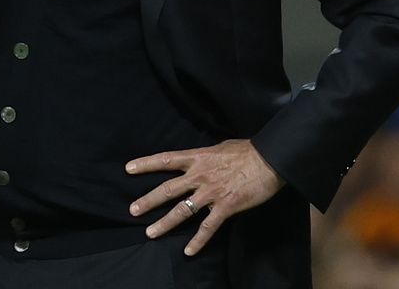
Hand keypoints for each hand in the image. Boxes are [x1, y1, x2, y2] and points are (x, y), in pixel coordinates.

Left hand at [126, 138, 284, 255]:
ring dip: (165, 223)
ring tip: (150, 232)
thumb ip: (203, 156)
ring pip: (183, 210)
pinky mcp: (226, 207)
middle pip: (168, 189)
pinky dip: (198, 240)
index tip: (128, 169)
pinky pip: (208, 227)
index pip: (165, 159)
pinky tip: (188, 251)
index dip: (146, 164)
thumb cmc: (246, 151)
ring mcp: (212, 193)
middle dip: (148, 200)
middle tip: (132, 210)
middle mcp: (200, 175)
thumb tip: (196, 160)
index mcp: (197, 158)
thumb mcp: (219, 147)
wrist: (270, 160)